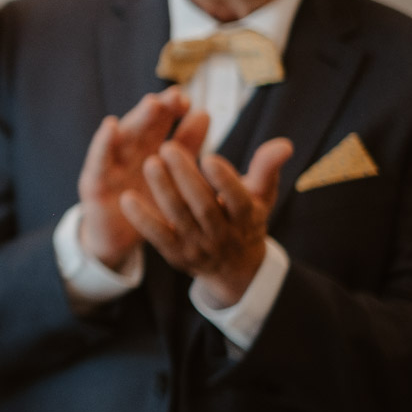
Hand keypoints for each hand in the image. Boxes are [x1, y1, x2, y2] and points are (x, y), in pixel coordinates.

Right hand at [76, 87, 206, 269]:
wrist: (117, 240)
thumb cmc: (146, 205)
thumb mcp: (171, 179)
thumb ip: (186, 148)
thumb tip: (204, 113)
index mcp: (148, 151)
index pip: (162, 126)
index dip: (173, 112)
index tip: (188, 101)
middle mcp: (128, 154)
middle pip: (144, 128)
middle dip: (159, 111)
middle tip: (175, 96)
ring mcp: (109, 166)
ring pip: (124, 139)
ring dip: (137, 120)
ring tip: (152, 103)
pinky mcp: (93, 183)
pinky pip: (98, 161)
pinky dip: (103, 142)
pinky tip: (111, 126)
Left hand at [124, 136, 293, 307]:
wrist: (234, 268)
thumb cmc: (245, 218)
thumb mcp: (260, 196)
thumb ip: (266, 168)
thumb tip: (284, 143)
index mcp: (246, 217)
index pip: (238, 200)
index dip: (225, 181)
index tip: (210, 156)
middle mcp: (223, 234)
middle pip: (203, 206)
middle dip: (186, 177)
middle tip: (167, 147)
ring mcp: (198, 246)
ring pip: (179, 218)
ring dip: (163, 191)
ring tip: (149, 162)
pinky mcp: (176, 254)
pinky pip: (157, 237)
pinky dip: (142, 219)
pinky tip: (127, 199)